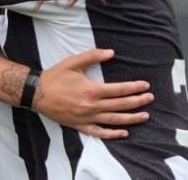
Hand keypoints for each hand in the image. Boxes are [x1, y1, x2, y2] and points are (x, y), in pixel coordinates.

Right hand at [34, 49, 151, 139]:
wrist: (38, 93)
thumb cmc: (56, 76)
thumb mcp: (73, 62)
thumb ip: (93, 56)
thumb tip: (111, 52)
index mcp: (92, 90)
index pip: (119, 89)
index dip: (134, 87)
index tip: (145, 85)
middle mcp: (92, 106)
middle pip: (120, 105)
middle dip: (137, 101)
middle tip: (150, 98)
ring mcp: (87, 118)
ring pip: (114, 120)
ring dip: (131, 118)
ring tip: (145, 116)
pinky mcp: (80, 126)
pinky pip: (99, 133)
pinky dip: (113, 134)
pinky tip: (124, 133)